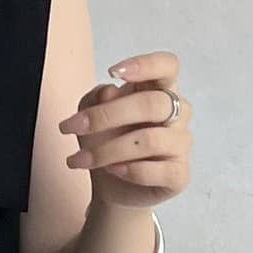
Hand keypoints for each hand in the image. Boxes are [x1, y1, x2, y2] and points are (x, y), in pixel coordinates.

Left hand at [57, 50, 191, 211]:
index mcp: (159, 90)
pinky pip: (159, 171)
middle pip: (153, 103)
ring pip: (150, 140)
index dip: (146, 65)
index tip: (113, 72)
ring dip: (107, 150)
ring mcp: (181, 144)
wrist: (109, 188)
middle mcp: (177, 113)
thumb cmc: (106, 143)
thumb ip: (95, 99)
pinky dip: (129, 171)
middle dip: (107, 115)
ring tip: (81, 159)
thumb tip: (109, 93)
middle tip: (71, 127)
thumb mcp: (89, 115)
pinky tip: (112, 170)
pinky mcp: (179, 175)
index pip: (168, 66)